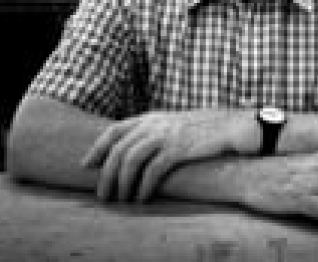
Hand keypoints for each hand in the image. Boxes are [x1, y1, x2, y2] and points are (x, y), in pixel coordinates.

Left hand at [81, 110, 239, 202]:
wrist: (231, 126)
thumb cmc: (202, 129)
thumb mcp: (173, 124)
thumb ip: (154, 132)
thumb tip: (132, 152)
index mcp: (151, 117)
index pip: (115, 130)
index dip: (97, 148)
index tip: (86, 165)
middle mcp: (155, 124)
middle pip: (118, 148)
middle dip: (106, 174)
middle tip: (104, 195)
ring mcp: (167, 135)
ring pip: (130, 159)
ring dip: (121, 183)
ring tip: (121, 199)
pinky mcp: (179, 148)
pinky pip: (153, 170)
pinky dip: (143, 186)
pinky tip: (142, 198)